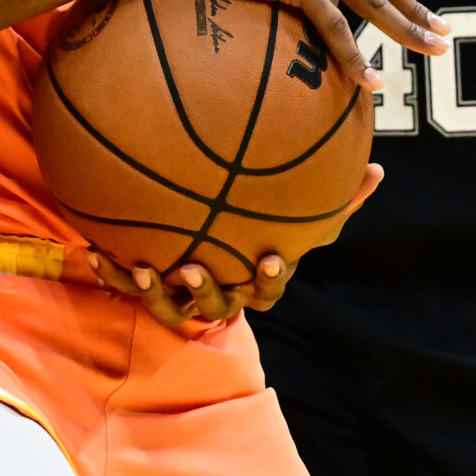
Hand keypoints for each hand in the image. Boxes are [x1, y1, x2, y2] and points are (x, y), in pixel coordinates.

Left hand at [92, 164, 383, 328]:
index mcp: (254, 280)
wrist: (209, 257)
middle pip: (216, 305)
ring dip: (156, 291)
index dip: (270, 278)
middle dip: (206, 291)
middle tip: (197, 268)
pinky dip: (115, 271)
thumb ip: (339, 198)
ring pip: (171, 306)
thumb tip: (379, 169)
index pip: (269, 288)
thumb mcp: (303, 218)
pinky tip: (96, 251)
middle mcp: (221, 296)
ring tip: (145, 267)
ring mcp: (184, 297)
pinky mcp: (151, 289)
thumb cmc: (264, 232)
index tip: (273, 257)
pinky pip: (130, 286)